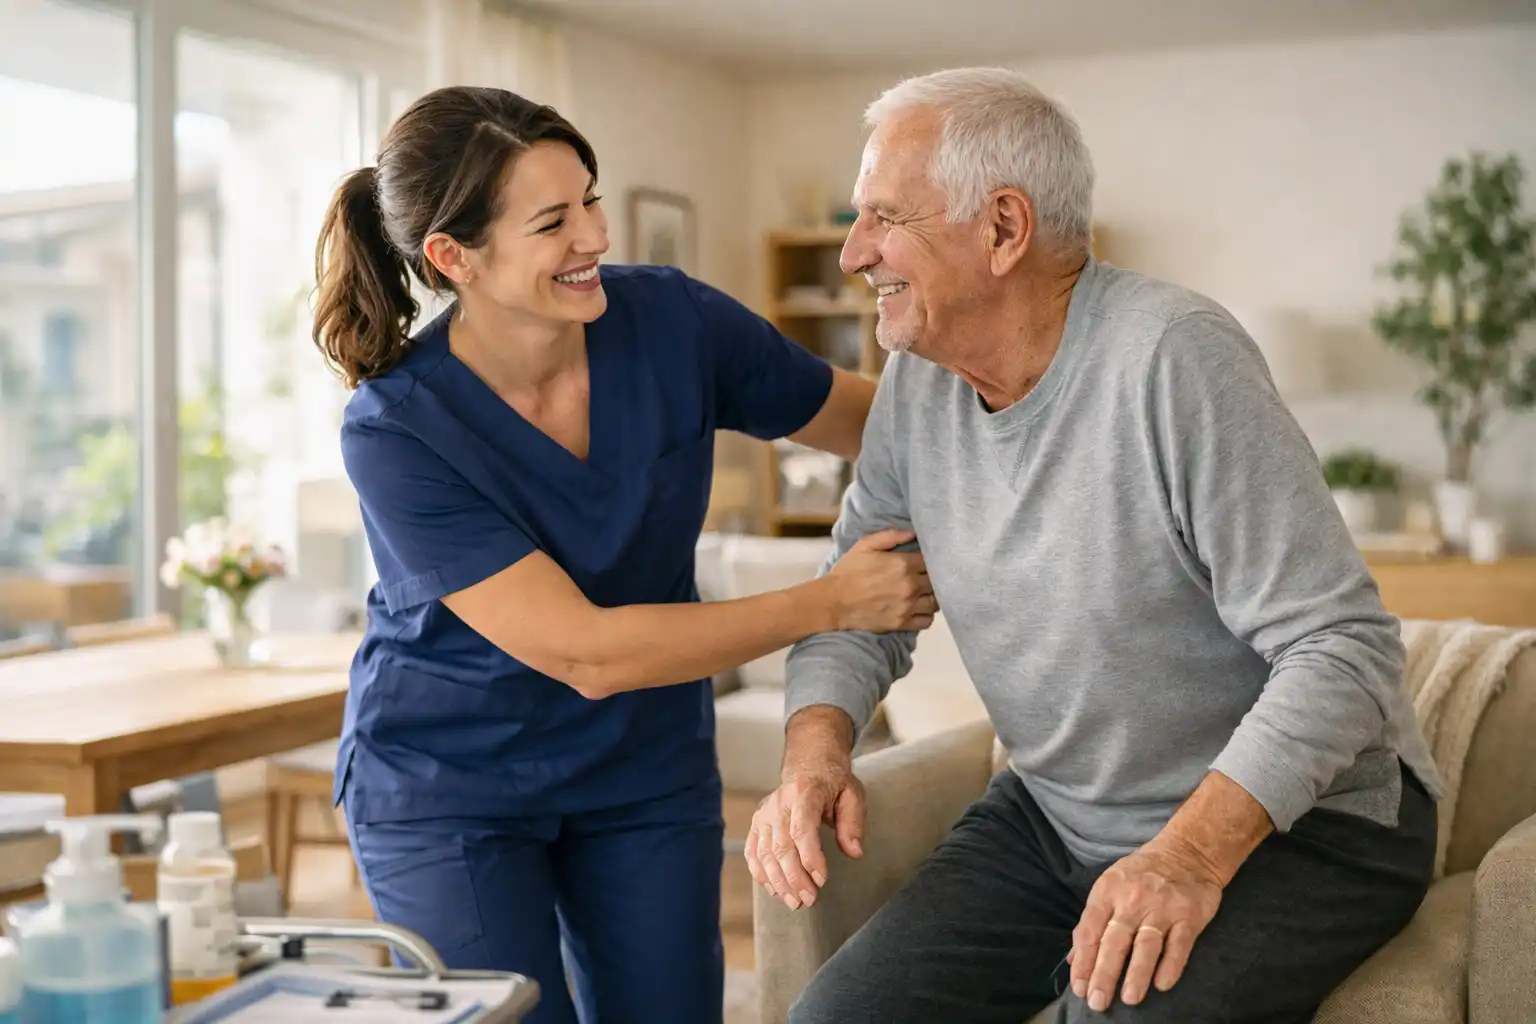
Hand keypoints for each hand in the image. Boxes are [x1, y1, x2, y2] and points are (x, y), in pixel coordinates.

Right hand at [744, 750, 864, 911]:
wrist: (809, 766)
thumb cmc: (833, 784)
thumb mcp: (852, 796)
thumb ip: (853, 823)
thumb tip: (855, 852)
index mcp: (804, 793)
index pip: (802, 829)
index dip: (810, 857)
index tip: (822, 880)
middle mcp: (779, 803)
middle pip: (781, 846)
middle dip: (795, 878)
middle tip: (810, 900)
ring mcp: (764, 814)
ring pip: (765, 853)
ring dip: (779, 882)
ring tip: (795, 902)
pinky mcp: (757, 824)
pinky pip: (753, 852)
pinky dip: (761, 874)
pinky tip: (775, 890)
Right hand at [823, 528, 936, 632]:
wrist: (833, 602)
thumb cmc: (848, 572)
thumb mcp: (865, 545)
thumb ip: (891, 536)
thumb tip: (913, 533)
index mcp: (903, 564)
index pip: (931, 560)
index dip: (930, 559)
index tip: (924, 560)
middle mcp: (910, 585)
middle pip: (937, 581)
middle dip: (933, 577)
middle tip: (925, 576)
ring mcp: (907, 606)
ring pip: (935, 602)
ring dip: (932, 596)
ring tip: (924, 593)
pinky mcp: (902, 623)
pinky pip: (927, 620)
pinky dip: (926, 614)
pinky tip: (918, 608)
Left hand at [1069, 839, 1222, 1011]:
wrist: (1188, 851)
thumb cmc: (1141, 873)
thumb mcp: (1110, 886)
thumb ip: (1092, 922)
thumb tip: (1073, 960)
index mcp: (1107, 891)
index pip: (1089, 931)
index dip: (1083, 962)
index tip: (1080, 988)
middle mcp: (1133, 899)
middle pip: (1115, 941)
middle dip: (1104, 973)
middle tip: (1097, 1002)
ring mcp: (1162, 907)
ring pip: (1147, 945)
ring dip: (1136, 974)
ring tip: (1129, 999)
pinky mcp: (1189, 916)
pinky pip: (1179, 944)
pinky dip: (1171, 966)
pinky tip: (1162, 985)